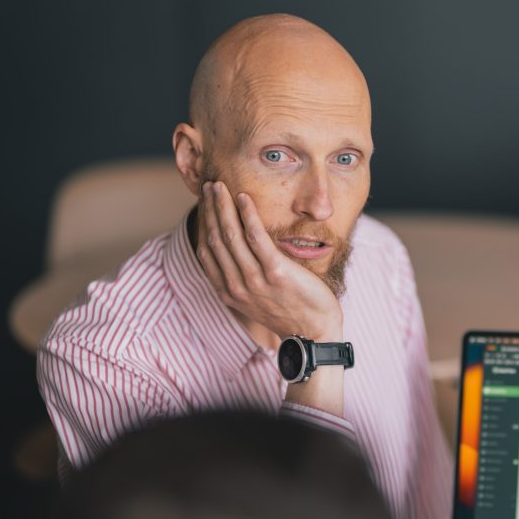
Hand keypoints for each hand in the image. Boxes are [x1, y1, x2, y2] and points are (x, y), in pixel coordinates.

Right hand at [196, 181, 342, 341]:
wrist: (314, 332)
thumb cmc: (289, 311)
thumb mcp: (256, 298)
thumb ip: (241, 277)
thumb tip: (235, 253)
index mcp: (228, 291)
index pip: (207, 250)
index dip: (204, 223)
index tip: (204, 202)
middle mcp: (237, 286)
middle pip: (216, 239)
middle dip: (210, 209)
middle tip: (209, 186)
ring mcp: (255, 281)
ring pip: (231, 236)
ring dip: (223, 207)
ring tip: (220, 187)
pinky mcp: (276, 273)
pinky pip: (257, 238)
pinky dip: (247, 215)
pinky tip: (243, 198)